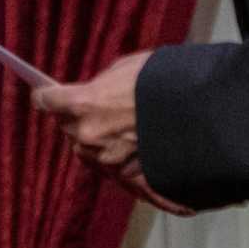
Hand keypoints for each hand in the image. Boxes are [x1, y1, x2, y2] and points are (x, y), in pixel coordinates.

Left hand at [35, 50, 193, 215]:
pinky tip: (130, 155)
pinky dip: (123, 165)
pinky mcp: (130, 178)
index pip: (48, 101)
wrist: (205, 113)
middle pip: (69, 129)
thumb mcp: (127, 69)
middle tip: (91, 109)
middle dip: (76, 119)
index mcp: (84, 104)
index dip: (46, 96)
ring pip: (90, 152)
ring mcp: (109, 161)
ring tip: (118, 129)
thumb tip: (93, 92)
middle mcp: (89, 136)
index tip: (43, 94)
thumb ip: (101, 85)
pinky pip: (116, 173)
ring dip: (98, 142)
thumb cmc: (167, 82)